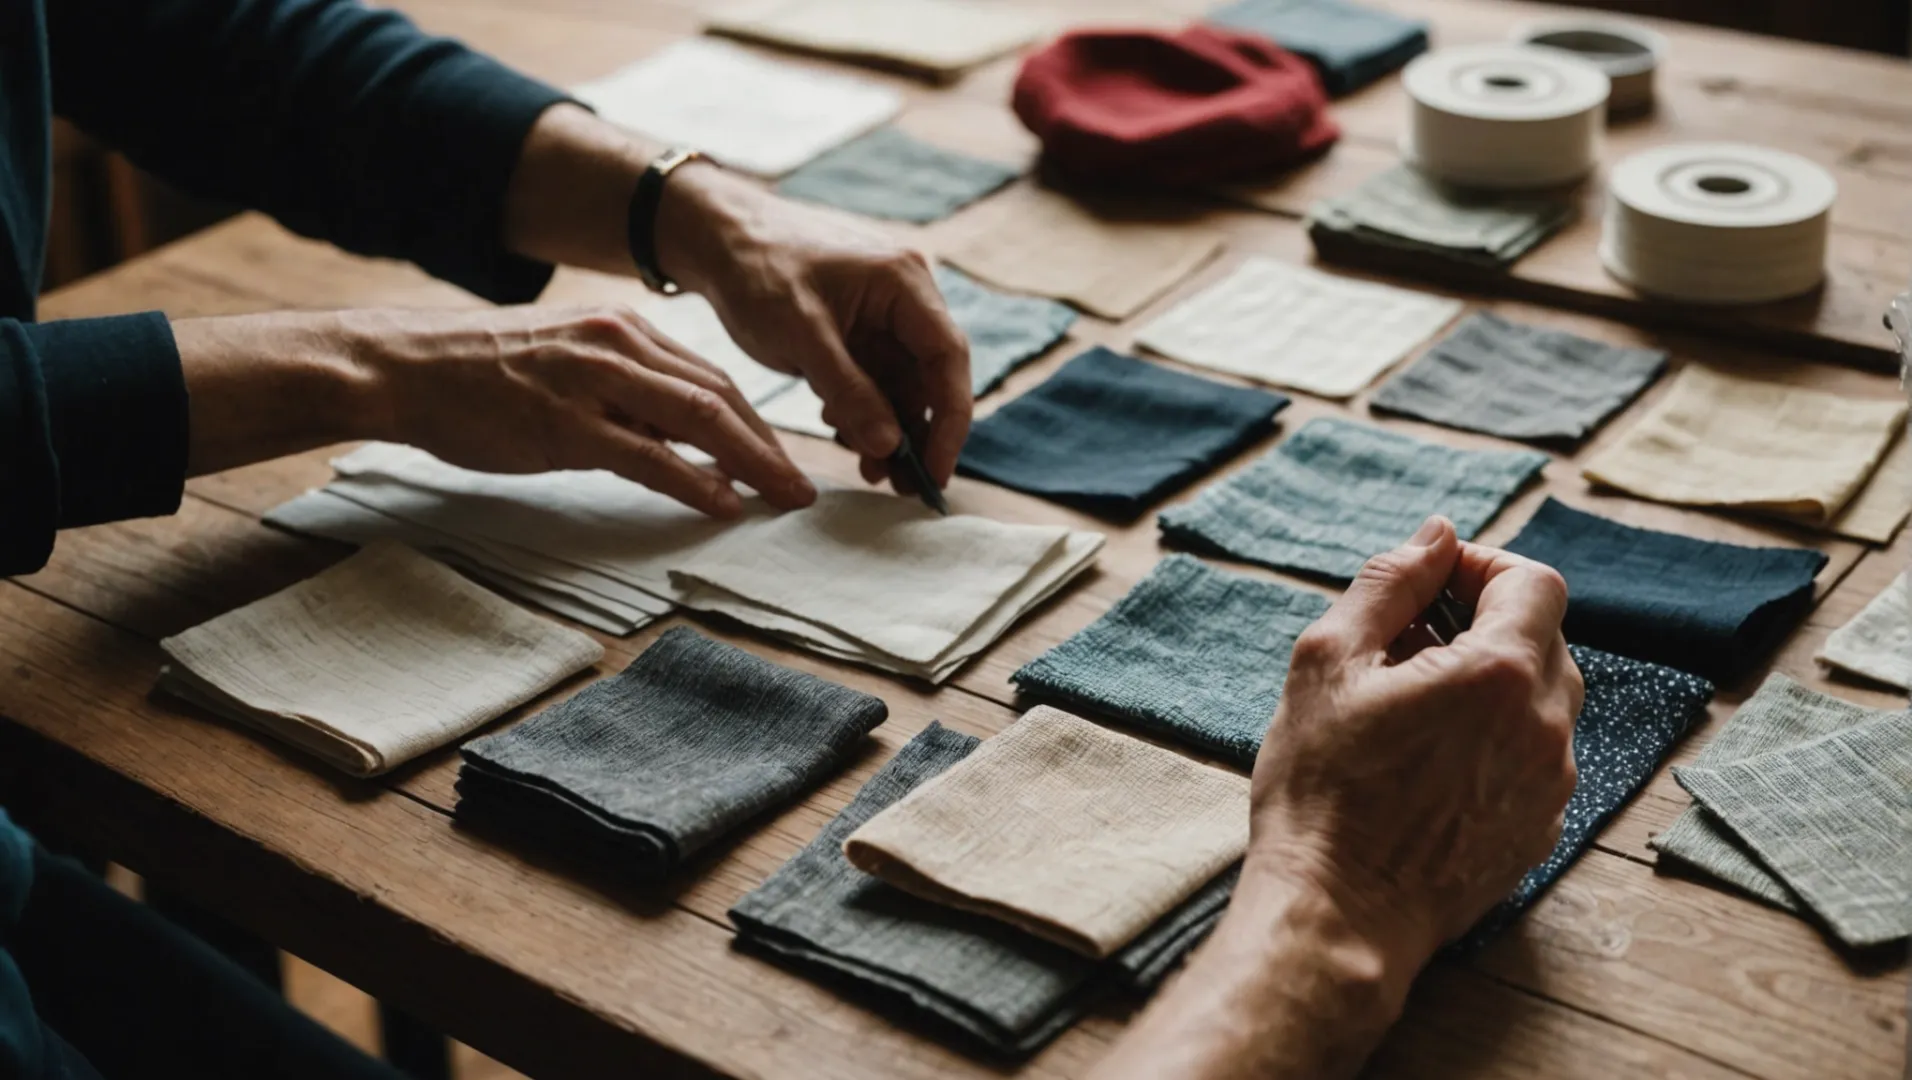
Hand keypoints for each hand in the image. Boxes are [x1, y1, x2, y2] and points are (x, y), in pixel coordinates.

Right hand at [173, 307, 816, 518]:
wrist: (405, 366)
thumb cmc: (482, 375)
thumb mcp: (568, 369)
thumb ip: (626, 398)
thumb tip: (683, 449)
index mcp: (623, 332)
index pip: (713, 377)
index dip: (760, 422)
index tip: (788, 459)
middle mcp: (617, 345)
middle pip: (721, 395)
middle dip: (772, 445)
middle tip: (805, 488)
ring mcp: (592, 381)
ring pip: (698, 418)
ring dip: (752, 462)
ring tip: (785, 497)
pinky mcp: (564, 422)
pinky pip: (648, 454)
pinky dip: (695, 480)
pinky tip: (724, 504)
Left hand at [655, 162, 972, 490]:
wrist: (714, 237)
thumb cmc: (756, 268)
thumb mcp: (800, 333)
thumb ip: (849, 390)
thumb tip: (890, 446)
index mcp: (903, 282)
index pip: (948, 357)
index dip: (949, 419)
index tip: (936, 470)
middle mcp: (905, 296)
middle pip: (931, 376)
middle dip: (918, 434)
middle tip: (903, 487)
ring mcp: (883, 314)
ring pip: (903, 385)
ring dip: (890, 431)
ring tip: (871, 474)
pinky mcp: (859, 331)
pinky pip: (876, 380)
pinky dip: (864, 413)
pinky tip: (844, 436)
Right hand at [1246, 515, 1582, 968]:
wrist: (1339, 916)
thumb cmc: (1322, 790)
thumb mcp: (1328, 663)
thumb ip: (1390, 584)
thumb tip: (1436, 535)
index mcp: (1500, 674)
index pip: (1534, 582)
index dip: (1482, 567)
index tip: (1430, 582)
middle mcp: (1545, 726)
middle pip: (1544, 638)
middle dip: (1483, 622)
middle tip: (1406, 641)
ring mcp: (1550, 784)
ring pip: (1541, 699)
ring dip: (1489, 681)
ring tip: (1412, 703)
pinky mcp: (1539, 829)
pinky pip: (1534, 755)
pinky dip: (1494, 737)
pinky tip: (1428, 760)